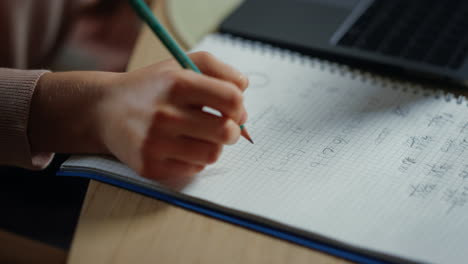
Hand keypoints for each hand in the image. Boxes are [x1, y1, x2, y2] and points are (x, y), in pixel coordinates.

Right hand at [95, 52, 248, 180]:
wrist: (106, 109)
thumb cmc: (152, 87)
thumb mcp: (181, 64)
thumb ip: (217, 69)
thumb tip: (244, 88)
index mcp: (177, 83)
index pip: (232, 99)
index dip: (239, 106)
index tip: (233, 109)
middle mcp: (165, 114)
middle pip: (226, 132)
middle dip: (233, 130)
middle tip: (224, 126)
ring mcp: (156, 143)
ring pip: (212, 154)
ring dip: (214, 145)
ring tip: (202, 136)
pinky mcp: (150, 166)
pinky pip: (194, 169)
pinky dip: (196, 159)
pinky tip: (183, 147)